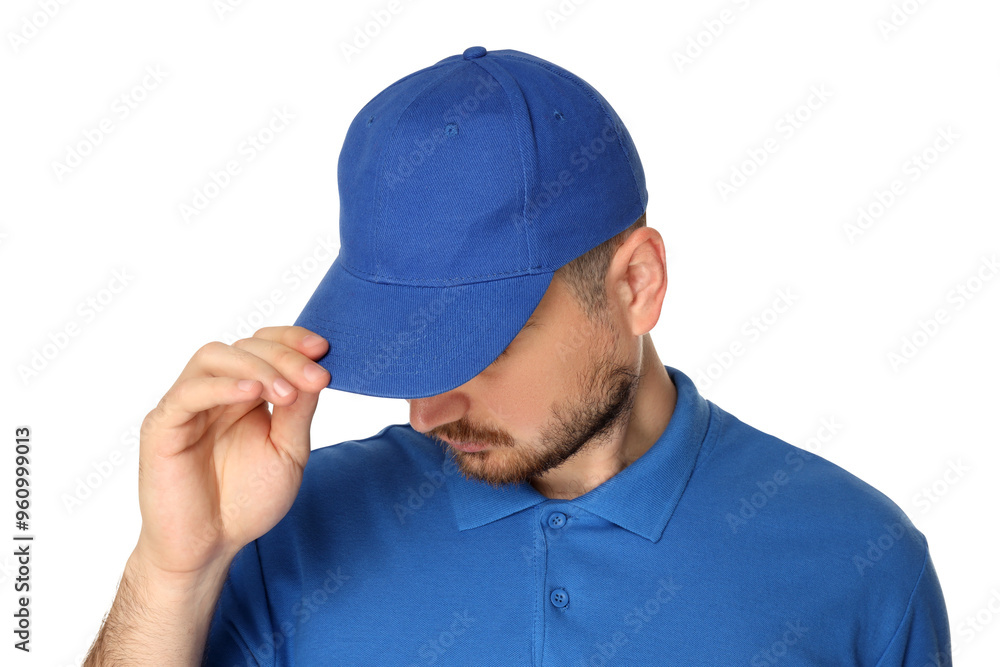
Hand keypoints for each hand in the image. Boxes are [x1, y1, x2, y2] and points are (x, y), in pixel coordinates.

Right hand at [132, 326, 329, 576]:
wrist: (210, 547)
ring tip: (285, 391)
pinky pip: (187, 393)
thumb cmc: (246, 501)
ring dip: (256, 366)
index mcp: (245, 393)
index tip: (324, 348)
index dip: (292, 340)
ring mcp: (186, 405)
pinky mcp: (163, 426)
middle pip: (244, 345)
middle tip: (315, 377)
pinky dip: (221, 386)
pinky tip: (251, 394)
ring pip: (213, 356)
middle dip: (284, 356)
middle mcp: (215, 392)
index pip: (264, 345)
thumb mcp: (288, 452)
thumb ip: (299, 412)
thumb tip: (316, 372)